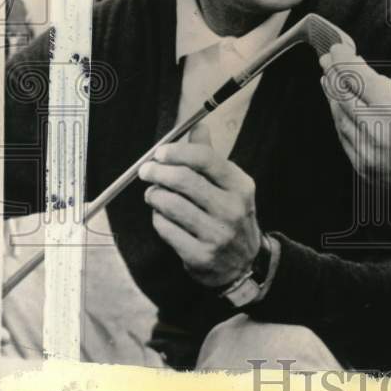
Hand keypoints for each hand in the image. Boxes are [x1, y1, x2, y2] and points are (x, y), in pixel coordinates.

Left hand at [137, 126, 261, 288]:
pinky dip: (158, 219)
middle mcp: (232, 208)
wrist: (244, 264)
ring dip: (155, 196)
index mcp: (240, 185)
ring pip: (171, 205)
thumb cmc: (230, 216)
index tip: (159, 153)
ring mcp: (217, 234)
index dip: (178, 152)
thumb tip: (198, 126)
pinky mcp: (200, 255)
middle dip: (158, 172)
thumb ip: (210, 157)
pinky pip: (166, 229)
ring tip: (153, 195)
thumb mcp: (230, 186)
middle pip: (185, 180)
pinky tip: (162, 216)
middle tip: (146, 171)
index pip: (206, 159)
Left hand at [320, 44, 390, 200]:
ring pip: (339, 117)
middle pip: (342, 95)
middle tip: (326, 59)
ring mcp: (366, 153)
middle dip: (332, 74)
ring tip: (328, 80)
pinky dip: (339, 119)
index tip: (336, 48)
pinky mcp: (364, 168)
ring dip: (332, 96)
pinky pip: (344, 138)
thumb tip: (358, 72)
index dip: (341, 59)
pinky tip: (338, 109)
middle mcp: (374, 131)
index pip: (354, 76)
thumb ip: (385, 87)